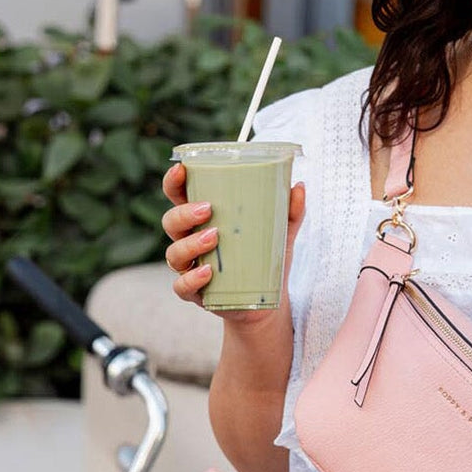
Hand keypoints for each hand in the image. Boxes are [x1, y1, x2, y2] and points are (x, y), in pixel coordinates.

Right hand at [161, 162, 305, 319]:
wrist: (266, 302)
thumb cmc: (267, 259)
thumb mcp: (281, 233)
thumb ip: (290, 211)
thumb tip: (300, 186)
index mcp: (203, 219)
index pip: (179, 196)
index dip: (174, 182)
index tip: (181, 169)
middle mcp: (190, 241)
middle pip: (171, 221)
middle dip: (184, 213)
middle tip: (208, 209)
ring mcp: (190, 267)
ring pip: (174, 253)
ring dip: (190, 244)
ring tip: (214, 238)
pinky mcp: (195, 293)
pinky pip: (182, 287)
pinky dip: (191, 279)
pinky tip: (208, 273)